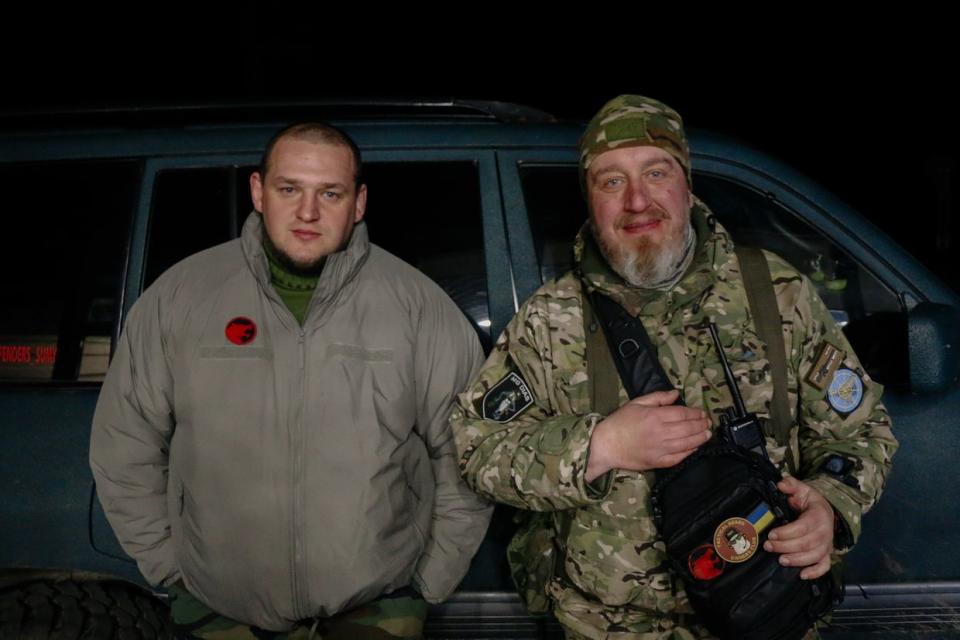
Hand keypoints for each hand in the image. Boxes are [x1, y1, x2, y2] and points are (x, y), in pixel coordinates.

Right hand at [585, 389, 711, 480]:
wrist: (605, 445)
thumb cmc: (619, 422)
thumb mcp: (636, 403)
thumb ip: (658, 397)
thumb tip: (675, 394)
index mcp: (655, 416)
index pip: (683, 413)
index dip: (696, 413)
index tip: (702, 412)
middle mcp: (661, 432)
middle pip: (689, 428)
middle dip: (701, 425)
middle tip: (708, 422)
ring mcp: (661, 449)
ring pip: (687, 443)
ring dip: (700, 438)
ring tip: (707, 434)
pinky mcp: (658, 462)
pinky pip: (679, 457)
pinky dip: (689, 452)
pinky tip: (695, 447)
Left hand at [763, 476, 834, 578]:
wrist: (826, 511)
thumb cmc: (810, 502)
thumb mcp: (802, 489)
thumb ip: (791, 485)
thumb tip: (780, 485)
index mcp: (818, 516)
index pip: (803, 527)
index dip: (787, 532)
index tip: (772, 534)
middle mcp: (825, 532)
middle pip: (806, 543)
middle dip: (786, 546)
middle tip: (768, 546)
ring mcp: (827, 545)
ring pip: (814, 556)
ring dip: (797, 560)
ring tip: (780, 560)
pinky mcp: (826, 555)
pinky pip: (824, 566)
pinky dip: (815, 572)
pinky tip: (802, 575)